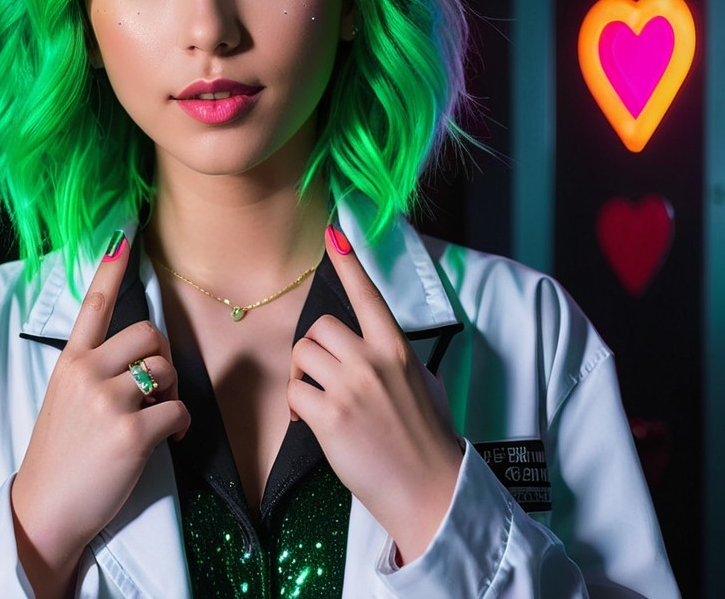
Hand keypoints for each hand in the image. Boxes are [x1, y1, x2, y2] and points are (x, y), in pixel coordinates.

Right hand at [11, 233, 190, 596]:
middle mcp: (86, 373)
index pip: (93, 305)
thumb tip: (139, 357)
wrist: (45, 510)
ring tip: (158, 416)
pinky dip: (181, 424)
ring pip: (166, 369)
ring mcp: (107, 401)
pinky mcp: (131, 432)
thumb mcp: (63, 400)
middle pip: (149, 333)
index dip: (110, 269)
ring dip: (173, 390)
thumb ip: (93, 371)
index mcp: (70, 362)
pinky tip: (169, 438)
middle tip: (158, 386)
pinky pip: (178, 409)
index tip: (123, 235)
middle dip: (164, 356)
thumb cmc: (60, 456)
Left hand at [286, 226, 461, 562]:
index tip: (334, 234)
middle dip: (314, 352)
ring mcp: (351, 387)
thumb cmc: (429, 441)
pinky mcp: (330, 416)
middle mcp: (373, 361)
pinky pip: (294, 392)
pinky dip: (296, 407)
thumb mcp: (424, 385)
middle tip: (322, 379)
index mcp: (396, 349)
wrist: (431, 491)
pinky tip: (311, 424)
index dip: (350, 264)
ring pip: (301, 355)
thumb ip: (397, 360)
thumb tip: (381, 349)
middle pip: (318, 328)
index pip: (369, 296)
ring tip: (318, 402)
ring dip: (301, 377)